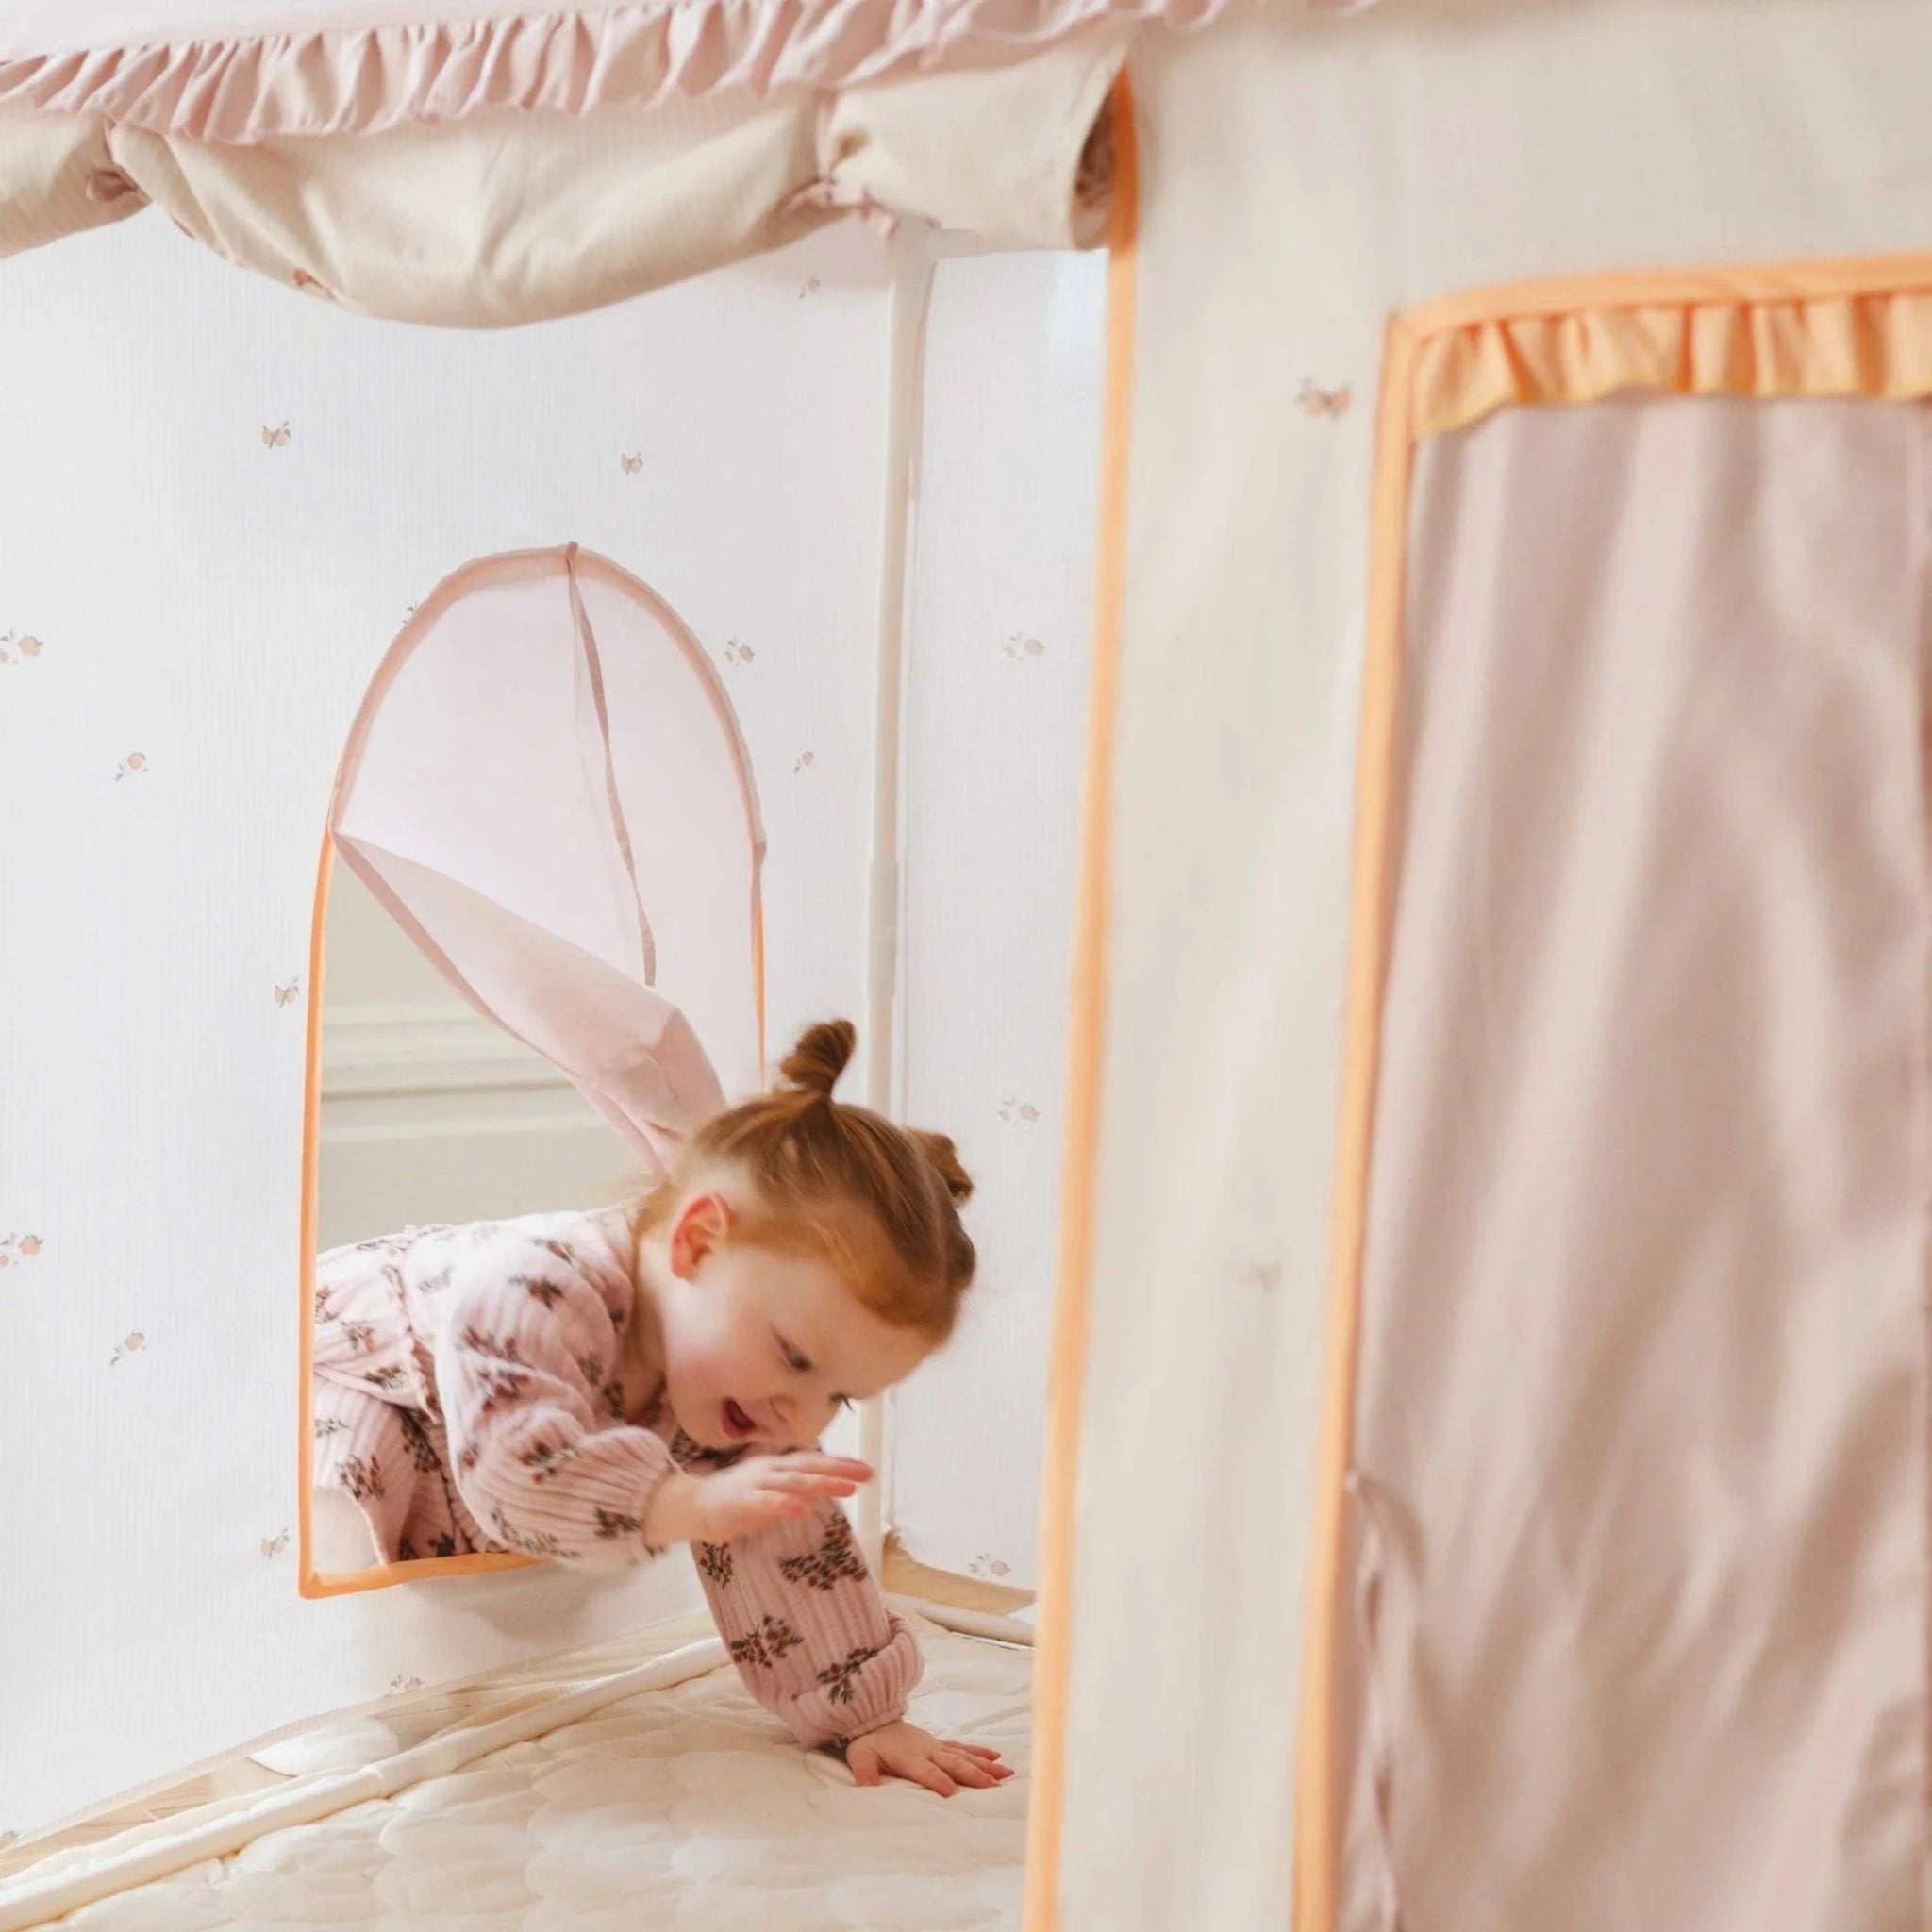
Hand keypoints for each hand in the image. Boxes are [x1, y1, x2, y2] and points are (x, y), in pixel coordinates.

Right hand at [644, 1454, 871, 1546]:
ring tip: (846, 1487)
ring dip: (821, 1483)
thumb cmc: (735, 1500)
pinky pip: (767, 1502)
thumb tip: (822, 1493)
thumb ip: (795, 1492)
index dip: (839, 1463)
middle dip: (839, 1469)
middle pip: (809, 1466)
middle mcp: (770, 1469)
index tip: (865, 1469)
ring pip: (793, 1481)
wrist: (693, 1506)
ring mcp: (756, 1483)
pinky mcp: (741, 1502)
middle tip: (867, 1474)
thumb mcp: (772, 1493)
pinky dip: (786, 1504)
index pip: (813, 1461)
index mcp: (778, 1466)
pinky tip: (803, 1510)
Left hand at [844, 1720, 1012, 1797]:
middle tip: (994, 1787)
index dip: (939, 1782)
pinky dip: (980, 1752)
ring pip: (965, 1756)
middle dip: (974, 1775)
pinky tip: (997, 1757)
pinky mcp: (939, 1744)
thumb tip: (865, 1787)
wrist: (873, 1718)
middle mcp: (928, 1750)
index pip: (927, 1772)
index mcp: (910, 1757)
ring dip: (985, 1765)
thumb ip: (864, 1771)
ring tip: (1006, 1774)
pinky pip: (963, 1748)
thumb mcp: (859, 1756)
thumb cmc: (867, 1742)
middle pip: (954, 1764)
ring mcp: (936, 1746)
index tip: (954, 1794)